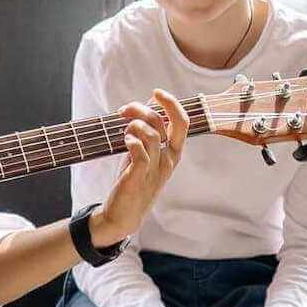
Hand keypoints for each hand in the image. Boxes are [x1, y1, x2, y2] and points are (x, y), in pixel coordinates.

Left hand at [95, 92, 188, 244]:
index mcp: (173, 152)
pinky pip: (139, 151)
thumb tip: (145, 107)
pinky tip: (124, 141)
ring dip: (134, 125)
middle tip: (127, 109)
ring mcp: (155, 169)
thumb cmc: (134, 180)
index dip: (172, 103)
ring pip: (152, 134)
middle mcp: (169, 159)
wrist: (124, 214)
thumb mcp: (145, 154)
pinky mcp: (139, 177)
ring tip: (123, 131)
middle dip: (151, 108)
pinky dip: (130, 140)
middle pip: (172, 124)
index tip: (156, 92)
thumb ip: (148, 132)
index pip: (183, 122)